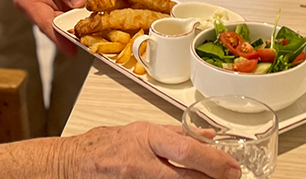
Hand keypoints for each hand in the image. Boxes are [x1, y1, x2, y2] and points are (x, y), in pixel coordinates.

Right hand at [12, 0, 85, 49]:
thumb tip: (78, 3)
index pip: (45, 22)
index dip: (59, 37)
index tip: (73, 49)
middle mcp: (34, 6)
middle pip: (53, 26)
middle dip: (71, 35)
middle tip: (90, 44)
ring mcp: (44, 6)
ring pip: (61, 22)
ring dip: (76, 29)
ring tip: (94, 37)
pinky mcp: (55, 3)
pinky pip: (67, 13)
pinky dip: (78, 18)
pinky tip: (92, 23)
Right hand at [60, 123, 240, 178]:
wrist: (74, 165)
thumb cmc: (105, 146)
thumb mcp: (142, 130)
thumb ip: (176, 133)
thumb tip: (206, 135)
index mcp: (145, 139)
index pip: (185, 150)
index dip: (213, 161)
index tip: (232, 168)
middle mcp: (140, 164)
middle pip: (185, 177)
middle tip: (231, 178)